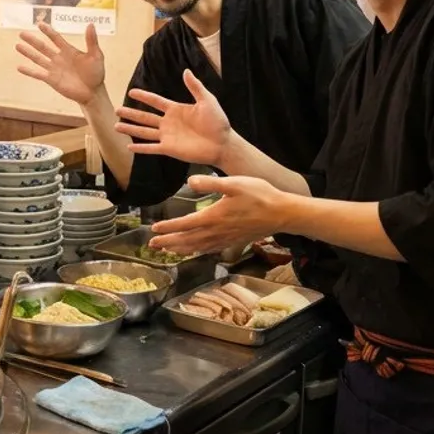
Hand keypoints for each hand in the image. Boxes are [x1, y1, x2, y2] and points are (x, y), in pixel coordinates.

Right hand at [16, 22, 104, 106]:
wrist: (93, 92)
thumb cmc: (96, 73)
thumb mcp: (96, 55)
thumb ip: (92, 41)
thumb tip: (91, 24)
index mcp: (68, 50)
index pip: (56, 38)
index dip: (48, 31)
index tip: (40, 24)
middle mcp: (59, 58)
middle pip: (43, 47)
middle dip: (32, 40)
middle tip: (21, 33)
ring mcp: (54, 69)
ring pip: (38, 58)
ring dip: (28, 53)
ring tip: (17, 46)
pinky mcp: (52, 80)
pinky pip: (38, 74)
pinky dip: (29, 71)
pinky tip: (19, 67)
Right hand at [116, 70, 232, 166]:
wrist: (223, 144)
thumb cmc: (218, 122)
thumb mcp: (207, 100)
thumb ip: (195, 87)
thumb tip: (186, 71)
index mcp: (176, 110)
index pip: (155, 101)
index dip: (143, 96)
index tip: (131, 92)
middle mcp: (169, 122)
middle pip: (145, 117)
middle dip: (131, 113)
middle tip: (116, 110)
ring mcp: (168, 136)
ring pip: (144, 132)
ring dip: (131, 129)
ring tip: (116, 126)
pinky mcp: (169, 149)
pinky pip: (152, 148)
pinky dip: (141, 148)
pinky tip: (129, 146)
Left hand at [147, 175, 289, 255]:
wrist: (282, 213)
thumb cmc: (259, 195)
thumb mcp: (234, 183)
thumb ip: (210, 183)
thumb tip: (190, 181)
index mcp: (213, 217)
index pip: (184, 224)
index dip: (168, 228)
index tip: (154, 230)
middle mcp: (216, 231)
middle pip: (187, 240)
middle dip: (168, 243)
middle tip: (151, 245)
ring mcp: (225, 239)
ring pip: (197, 248)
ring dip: (180, 249)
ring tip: (166, 250)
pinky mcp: (233, 241)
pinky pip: (210, 250)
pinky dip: (197, 252)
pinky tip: (193, 251)